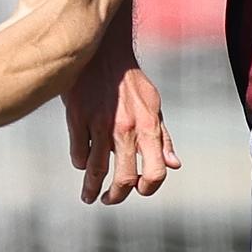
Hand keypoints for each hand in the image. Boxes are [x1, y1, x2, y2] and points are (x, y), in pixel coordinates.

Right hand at [66, 53, 177, 205]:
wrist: (104, 52)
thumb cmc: (131, 82)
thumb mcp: (154, 106)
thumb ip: (163, 137)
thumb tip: (174, 166)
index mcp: (148, 126)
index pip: (155, 171)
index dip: (149, 188)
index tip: (139, 191)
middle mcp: (126, 128)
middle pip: (124, 178)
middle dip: (117, 196)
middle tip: (110, 200)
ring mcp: (100, 124)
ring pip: (95, 170)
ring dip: (91, 189)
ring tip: (89, 196)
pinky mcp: (77, 117)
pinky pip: (79, 152)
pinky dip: (80, 163)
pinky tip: (82, 165)